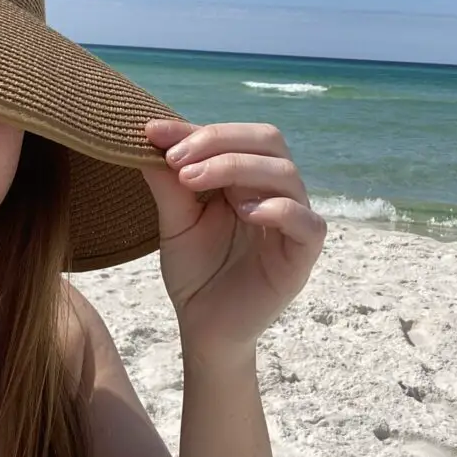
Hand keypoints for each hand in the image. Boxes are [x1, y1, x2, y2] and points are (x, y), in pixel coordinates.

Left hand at [141, 118, 325, 365]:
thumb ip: (168, 181)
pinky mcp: (303, 254)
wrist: (204, 326)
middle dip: (218, 142)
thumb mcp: (175, 220)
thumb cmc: (195, 270)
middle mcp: (275, 190)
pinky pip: (307, 222)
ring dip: (237, 168)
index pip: (233, 135)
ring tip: (193, 181)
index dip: (195, 129)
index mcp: (247, 176)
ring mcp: (293, 220)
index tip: (151, 132)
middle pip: (268, 140)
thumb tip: (148, 135)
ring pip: (285, 173)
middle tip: (176, 161)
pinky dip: (279, 209)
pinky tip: (244, 212)